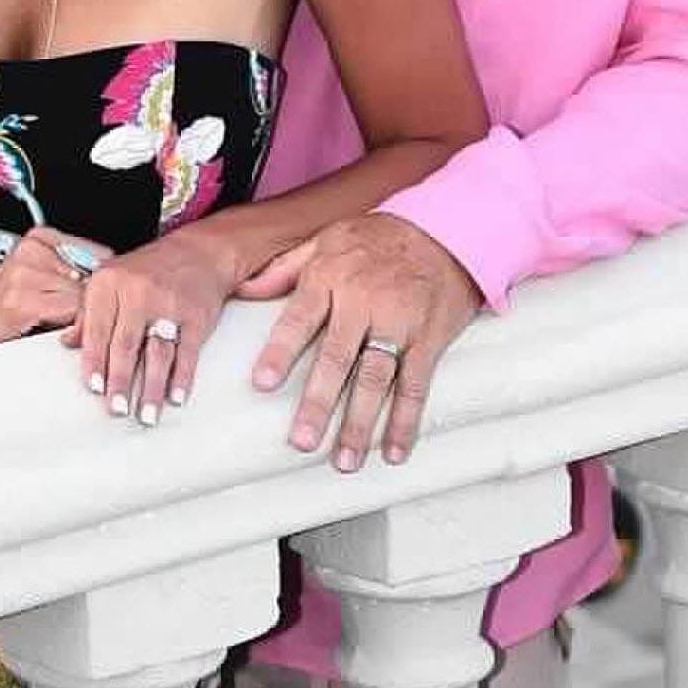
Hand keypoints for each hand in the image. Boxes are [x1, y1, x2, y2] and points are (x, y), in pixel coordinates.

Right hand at [0, 225, 108, 354]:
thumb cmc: (1, 304)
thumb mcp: (37, 273)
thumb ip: (69, 268)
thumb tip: (111, 276)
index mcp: (39, 237)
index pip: (96, 254)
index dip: (101, 281)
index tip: (99, 294)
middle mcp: (32, 250)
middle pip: (92, 276)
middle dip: (91, 299)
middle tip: (73, 313)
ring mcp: (25, 274)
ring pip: (81, 296)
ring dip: (78, 314)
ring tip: (57, 319)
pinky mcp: (21, 300)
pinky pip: (67, 313)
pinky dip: (67, 325)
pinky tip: (48, 326)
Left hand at [63, 226, 237, 423]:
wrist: (198, 251)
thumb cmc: (148, 269)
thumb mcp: (111, 279)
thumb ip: (88, 313)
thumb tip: (66, 343)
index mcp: (110, 283)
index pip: (98, 328)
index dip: (94, 361)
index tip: (93, 387)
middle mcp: (139, 292)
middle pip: (126, 343)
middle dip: (120, 380)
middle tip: (116, 409)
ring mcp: (170, 304)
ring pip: (158, 352)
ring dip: (152, 388)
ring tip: (146, 415)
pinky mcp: (196, 316)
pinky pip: (188, 351)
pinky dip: (182, 377)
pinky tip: (176, 396)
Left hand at [240, 213, 481, 470]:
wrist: (443, 227)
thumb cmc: (377, 236)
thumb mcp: (327, 238)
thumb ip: (285, 267)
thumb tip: (244, 289)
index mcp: (331, 276)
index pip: (300, 318)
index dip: (281, 352)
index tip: (262, 384)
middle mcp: (363, 301)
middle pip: (337, 358)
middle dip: (318, 402)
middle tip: (302, 440)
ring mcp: (399, 322)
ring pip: (375, 378)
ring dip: (360, 422)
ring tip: (344, 460)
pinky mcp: (429, 338)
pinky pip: (416, 384)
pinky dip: (405, 420)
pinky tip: (393, 450)